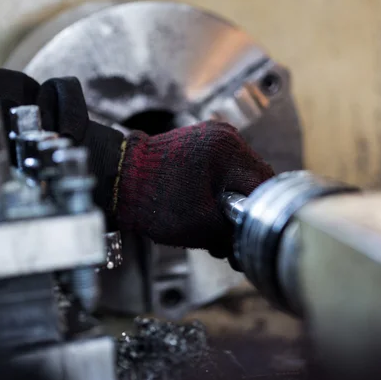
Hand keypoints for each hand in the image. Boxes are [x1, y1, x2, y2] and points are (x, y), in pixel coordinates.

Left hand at [113, 121, 274, 258]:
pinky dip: (217, 191)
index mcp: (229, 150)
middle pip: (251, 180)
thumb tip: (249, 243)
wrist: (116, 181)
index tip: (251, 234)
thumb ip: (235, 234)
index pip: (264, 184)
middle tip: (229, 236)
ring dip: (230, 202)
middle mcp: (224, 136)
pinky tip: (204, 209)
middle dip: (242, 210)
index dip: (260, 214)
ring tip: (212, 225)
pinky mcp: (198, 144)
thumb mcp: (203, 226)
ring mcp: (211, 137)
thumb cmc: (152, 200)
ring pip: (236, 177)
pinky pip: (220, 171)